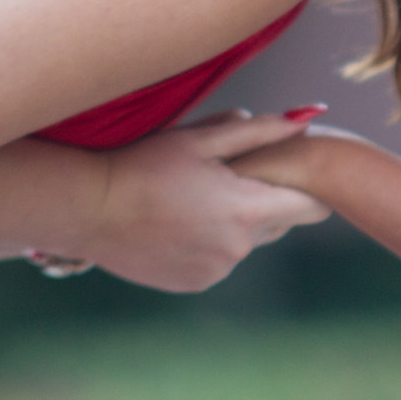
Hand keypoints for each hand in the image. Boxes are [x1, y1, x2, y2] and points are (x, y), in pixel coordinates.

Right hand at [67, 109, 331, 292]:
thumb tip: (313, 116)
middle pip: (278, 221)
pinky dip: (209, 241)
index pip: (311, 205)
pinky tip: (176, 220)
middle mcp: (237, 249)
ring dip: (234, 220)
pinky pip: (219, 259)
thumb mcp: (201, 139)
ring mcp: (215, 271)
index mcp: (246, 210)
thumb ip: (261, 130)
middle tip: (227, 174)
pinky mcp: (194, 283)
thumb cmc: (143, 163)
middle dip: (265, 197)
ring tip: (192, 196)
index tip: (297, 171)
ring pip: (247, 241)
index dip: (309, 186)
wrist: (87, 209)